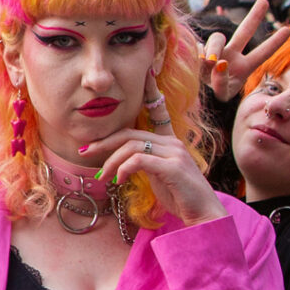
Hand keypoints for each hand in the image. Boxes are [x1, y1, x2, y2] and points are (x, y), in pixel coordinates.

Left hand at [85, 72, 226, 226]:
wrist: (203, 215)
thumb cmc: (180, 197)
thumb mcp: (158, 176)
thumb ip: (143, 163)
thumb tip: (120, 163)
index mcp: (170, 142)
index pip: (158, 112)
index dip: (152, 91)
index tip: (147, 74)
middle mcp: (173, 143)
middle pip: (131, 133)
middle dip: (105, 142)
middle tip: (86, 151)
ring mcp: (174, 153)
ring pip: (132, 146)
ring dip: (111, 161)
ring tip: (103, 177)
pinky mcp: (173, 167)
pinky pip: (139, 160)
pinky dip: (124, 169)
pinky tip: (120, 180)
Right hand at [200, 0, 287, 101]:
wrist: (195, 96)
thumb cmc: (213, 99)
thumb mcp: (222, 93)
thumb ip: (221, 79)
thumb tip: (215, 61)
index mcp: (244, 66)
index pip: (262, 53)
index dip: (274, 42)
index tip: (287, 30)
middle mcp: (232, 55)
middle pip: (244, 32)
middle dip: (255, 16)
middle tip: (264, 1)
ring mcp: (216, 51)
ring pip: (218, 38)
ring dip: (215, 49)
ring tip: (209, 63)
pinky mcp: (199, 50)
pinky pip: (200, 47)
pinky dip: (198, 56)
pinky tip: (196, 64)